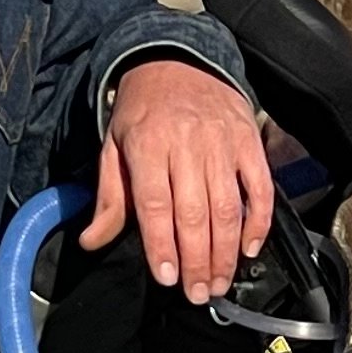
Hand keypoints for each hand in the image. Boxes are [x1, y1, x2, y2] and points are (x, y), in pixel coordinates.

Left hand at [86, 57, 275, 304]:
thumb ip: (108, 197)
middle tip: (198, 293)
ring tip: (219, 283)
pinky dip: (258, 222)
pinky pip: (260, 188)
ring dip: (225, 252)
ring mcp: (222, 142)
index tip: (166, 276)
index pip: (155, 203)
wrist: (177, 59)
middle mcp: (187, 143)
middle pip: (194, 212)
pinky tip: (248, 248)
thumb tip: (91, 241)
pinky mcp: (249, 141)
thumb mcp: (114, 146)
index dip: (161, 244)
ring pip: (228, 207)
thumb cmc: (142, 110)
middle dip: (196, 260)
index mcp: (147, 143)